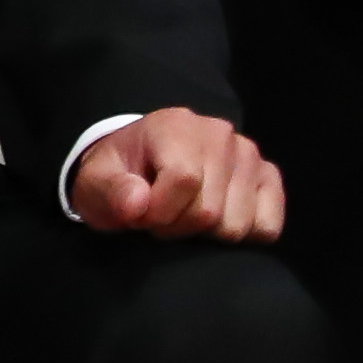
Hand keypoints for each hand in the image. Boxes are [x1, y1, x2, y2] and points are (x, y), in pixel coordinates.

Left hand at [71, 107, 284, 241]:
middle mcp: (219, 134)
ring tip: (184, 215)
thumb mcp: (94, 185)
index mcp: (174, 126)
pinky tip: (214, 222)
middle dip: (178, 226)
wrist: (140, 168)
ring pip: (237, 225)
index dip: (158, 212)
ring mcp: (249, 156)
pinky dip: (239, 237)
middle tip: (160, 217)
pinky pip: (266, 227)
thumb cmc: (118, 178)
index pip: (183, 181)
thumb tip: (138, 203)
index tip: (139, 217)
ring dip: (206, 235)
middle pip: (209, 210)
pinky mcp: (268, 178)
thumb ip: (108, 193)